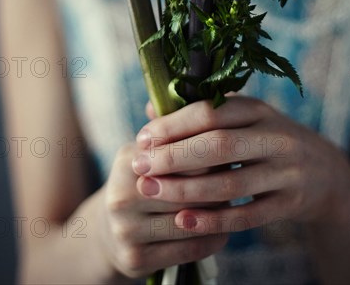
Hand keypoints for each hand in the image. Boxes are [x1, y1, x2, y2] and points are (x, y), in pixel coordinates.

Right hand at [96, 115, 228, 278]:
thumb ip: (171, 126)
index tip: (232, 149)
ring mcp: (126, 230)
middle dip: (218, 183)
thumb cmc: (143, 180)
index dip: (210, 151)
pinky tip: (223, 228)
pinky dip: (212, 237)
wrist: (107, 231)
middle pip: (189, 188)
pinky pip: (189, 248)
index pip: (181, 153)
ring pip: (192, 219)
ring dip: (219, 212)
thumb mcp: (148, 151)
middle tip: (242, 176)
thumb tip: (191, 89)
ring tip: (236, 201)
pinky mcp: (136, 259)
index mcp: (128, 161)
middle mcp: (122, 196)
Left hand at [133, 96, 349, 238]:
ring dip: (185, 190)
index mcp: (258, 109)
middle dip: (173, 156)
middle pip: (219, 145)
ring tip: (150, 190)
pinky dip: (213, 219)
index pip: (212, 112)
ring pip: (230, 184)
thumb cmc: (269, 140)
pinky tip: (183, 220)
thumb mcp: (245, 118)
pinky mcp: (290, 204)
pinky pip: (247, 216)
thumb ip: (202, 112)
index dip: (174, 125)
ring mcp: (286, 171)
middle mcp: (275, 136)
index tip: (142, 137)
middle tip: (138, 166)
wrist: (325, 173)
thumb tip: (150, 107)